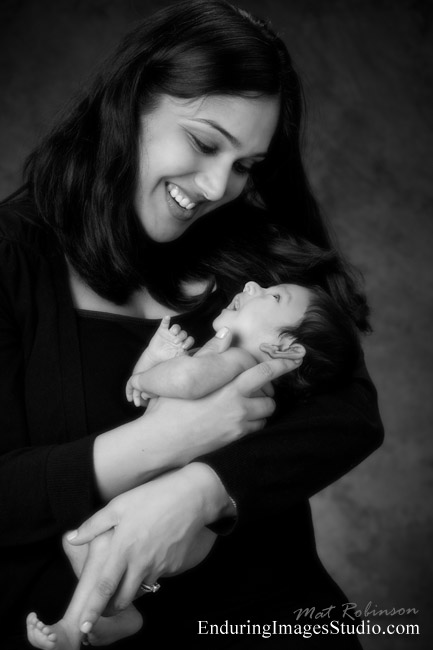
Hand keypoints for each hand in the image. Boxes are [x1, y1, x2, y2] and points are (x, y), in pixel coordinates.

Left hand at [66, 464, 224, 631]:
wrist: (191, 497)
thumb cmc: (152, 497)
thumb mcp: (119, 505)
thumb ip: (94, 525)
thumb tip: (72, 538)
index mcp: (123, 549)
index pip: (104, 587)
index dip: (92, 609)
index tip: (83, 626)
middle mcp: (141, 563)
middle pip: (123, 599)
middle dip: (111, 608)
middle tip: (104, 606)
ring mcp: (159, 566)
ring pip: (141, 589)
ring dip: (131, 589)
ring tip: (129, 572)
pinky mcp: (174, 565)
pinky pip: (158, 576)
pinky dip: (150, 573)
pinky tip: (151, 554)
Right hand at [142, 347, 298, 464]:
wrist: (161, 441)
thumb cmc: (170, 406)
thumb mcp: (187, 374)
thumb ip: (211, 354)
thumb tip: (227, 333)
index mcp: (227, 386)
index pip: (263, 372)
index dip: (283, 365)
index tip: (296, 360)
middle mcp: (237, 406)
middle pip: (271, 396)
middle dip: (269, 392)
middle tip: (259, 389)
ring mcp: (238, 425)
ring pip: (265, 414)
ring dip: (261, 408)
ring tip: (244, 404)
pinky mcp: (236, 440)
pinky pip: (256, 428)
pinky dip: (253, 422)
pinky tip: (237, 419)